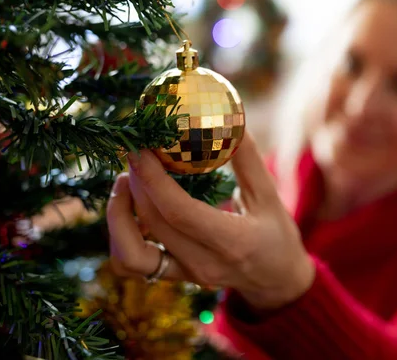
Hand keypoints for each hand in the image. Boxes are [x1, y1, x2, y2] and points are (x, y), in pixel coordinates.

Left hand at [106, 133, 314, 309]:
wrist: (276, 280)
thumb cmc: (277, 234)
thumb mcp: (269, 195)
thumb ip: (246, 158)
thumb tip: (227, 117)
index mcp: (233, 242)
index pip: (179, 212)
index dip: (153, 178)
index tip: (141, 148)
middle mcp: (205, 263)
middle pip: (153, 222)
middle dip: (136, 182)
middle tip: (136, 151)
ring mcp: (186, 275)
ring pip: (130, 254)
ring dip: (118, 216)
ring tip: (126, 183)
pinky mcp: (175, 277)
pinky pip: (132, 264)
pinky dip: (121, 236)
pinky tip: (132, 209)